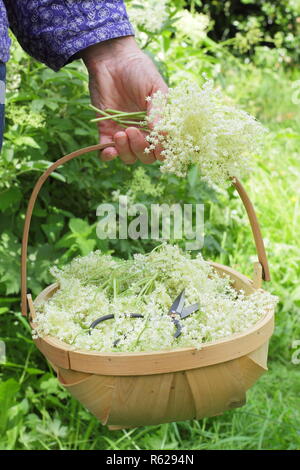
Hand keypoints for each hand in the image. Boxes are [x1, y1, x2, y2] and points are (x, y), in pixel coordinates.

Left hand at [81, 37, 167, 163]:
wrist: (112, 59)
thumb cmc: (139, 71)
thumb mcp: (155, 88)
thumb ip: (158, 111)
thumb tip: (162, 134)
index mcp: (158, 125)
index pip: (163, 148)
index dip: (162, 151)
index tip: (158, 144)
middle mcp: (143, 133)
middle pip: (146, 156)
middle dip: (141, 148)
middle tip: (133, 131)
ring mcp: (124, 133)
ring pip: (128, 157)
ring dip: (125, 151)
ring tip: (120, 133)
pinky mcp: (106, 131)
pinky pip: (107, 152)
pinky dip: (108, 155)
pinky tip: (108, 149)